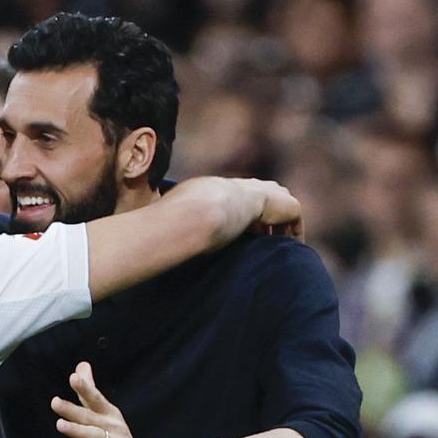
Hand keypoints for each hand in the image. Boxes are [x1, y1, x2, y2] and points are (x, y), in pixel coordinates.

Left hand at [50, 362, 166, 437]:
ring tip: (60, 425)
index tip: (74, 377)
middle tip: (55, 402)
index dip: (85, 388)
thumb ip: (89, 392)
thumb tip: (81, 365)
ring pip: (95, 436)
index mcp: (109, 414)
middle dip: (72, 410)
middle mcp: (114, 427)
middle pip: (90, 417)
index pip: (95, 399)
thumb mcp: (103, 415)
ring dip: (78, 430)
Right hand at [175, 177, 302, 240]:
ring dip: (279, 225)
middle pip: (262, 194)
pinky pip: (294, 214)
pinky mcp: (277, 202)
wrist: (197, 214)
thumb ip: (169, 220)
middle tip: (263, 241)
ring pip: (279, 203)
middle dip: (265, 215)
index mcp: (216, 190)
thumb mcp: (169, 218)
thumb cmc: (177, 217)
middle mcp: (239, 187)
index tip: (242, 236)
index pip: (234, 198)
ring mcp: (259, 192)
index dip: (242, 215)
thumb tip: (143, 232)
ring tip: (278, 250)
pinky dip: (294, 230)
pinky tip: (289, 250)